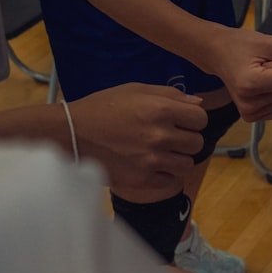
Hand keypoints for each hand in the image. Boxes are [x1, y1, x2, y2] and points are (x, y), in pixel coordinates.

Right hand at [69, 83, 207, 192]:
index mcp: (160, 109)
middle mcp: (159, 135)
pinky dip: (166, 176)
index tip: (181, 121)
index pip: (201, 118)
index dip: (193, 119)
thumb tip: (199, 103)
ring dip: (178, 159)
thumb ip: (170, 94)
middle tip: (170, 138)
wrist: (70, 134)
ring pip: (187, 164)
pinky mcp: (141, 179)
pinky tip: (153, 167)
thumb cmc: (102, 108)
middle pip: (197, 142)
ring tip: (162, 153)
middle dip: (186, 139)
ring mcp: (151, 160)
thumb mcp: (134, 90)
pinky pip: (171, 182)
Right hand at [207, 25, 271, 121]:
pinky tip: (260, 88)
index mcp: (251, 84)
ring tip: (259, 75)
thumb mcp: (271, 44)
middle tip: (260, 67)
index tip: (263, 60)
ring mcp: (249, 113)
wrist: (216, 53)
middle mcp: (249, 104)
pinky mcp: (251, 118)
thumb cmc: (242, 45)